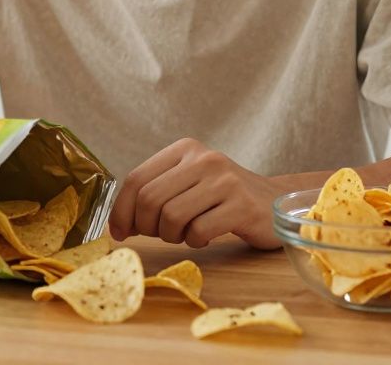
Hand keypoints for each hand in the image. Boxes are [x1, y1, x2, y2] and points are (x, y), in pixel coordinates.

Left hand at [108, 138, 283, 249]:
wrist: (274, 202)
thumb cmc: (221, 199)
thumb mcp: (186, 184)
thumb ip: (153, 196)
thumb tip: (116, 225)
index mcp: (185, 149)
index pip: (136, 179)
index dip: (121, 211)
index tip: (119, 232)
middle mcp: (204, 159)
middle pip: (150, 200)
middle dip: (147, 227)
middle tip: (161, 235)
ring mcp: (225, 180)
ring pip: (172, 217)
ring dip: (173, 236)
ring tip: (187, 233)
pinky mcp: (242, 205)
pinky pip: (199, 231)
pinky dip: (196, 241)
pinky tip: (206, 236)